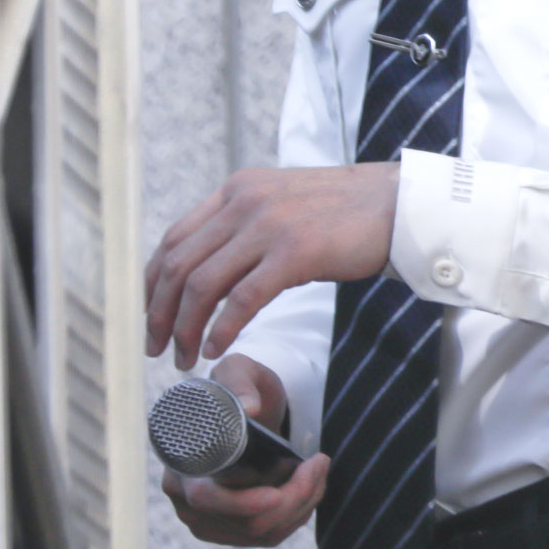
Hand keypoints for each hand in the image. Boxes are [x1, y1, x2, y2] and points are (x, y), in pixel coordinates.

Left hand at [144, 162, 399, 369]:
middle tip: (156, 347)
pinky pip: (242, 298)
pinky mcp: (294, 251)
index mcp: (236, 191)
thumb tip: (213, 268)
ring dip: (186, 328)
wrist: (397, 204)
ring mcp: (268, 225)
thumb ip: (245, 225)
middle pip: (179, 264)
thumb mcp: (281, 204)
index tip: (151, 315)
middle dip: (159, 313)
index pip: (174, 239)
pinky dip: (222, 328)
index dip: (153, 283)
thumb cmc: (345, 213)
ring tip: (185, 357)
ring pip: (203, 284)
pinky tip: (217, 349)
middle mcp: (243, 202)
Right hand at [160, 356, 330, 546]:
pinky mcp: (229, 531)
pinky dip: (296, 515)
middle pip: (246, 522)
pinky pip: (269, 536)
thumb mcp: (237, 372)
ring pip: (263, 533)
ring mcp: (207, 520)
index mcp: (179, 462)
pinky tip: (307, 488)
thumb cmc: (236, 389)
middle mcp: (185, 499)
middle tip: (318, 463)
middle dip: (293, 498)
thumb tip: (250, 408)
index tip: (283, 483)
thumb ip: (240, 381)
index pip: (205, 498)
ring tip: (317, 470)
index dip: (246, 502)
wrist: (242, 409)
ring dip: (301, 505)